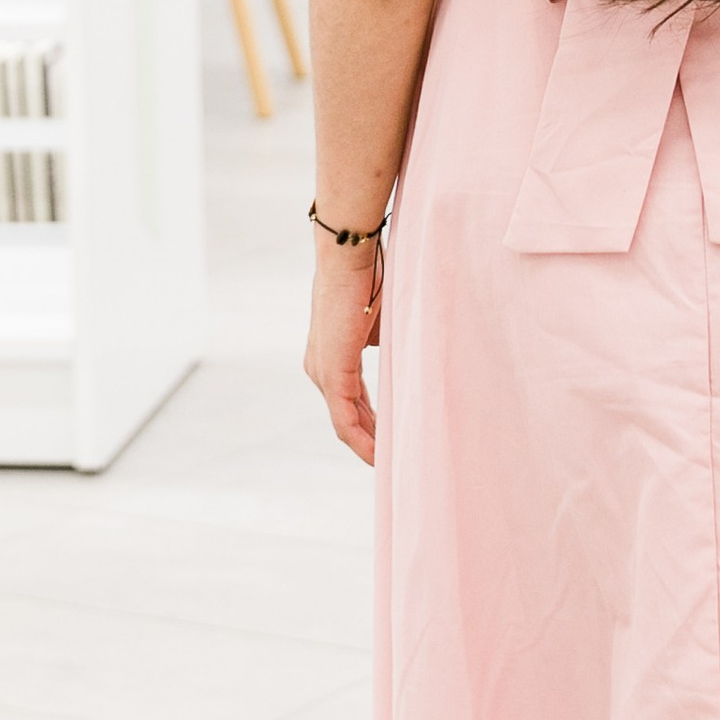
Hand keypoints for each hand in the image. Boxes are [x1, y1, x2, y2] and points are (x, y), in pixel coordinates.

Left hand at [306, 235, 383, 463]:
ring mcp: (323, 372)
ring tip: (392, 464)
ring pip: (346, 422)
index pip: (352, 401)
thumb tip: (399, 358)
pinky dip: (362, 440)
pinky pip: (345, 419)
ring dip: (370, 444)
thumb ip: (384, 344)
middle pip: (348, 417)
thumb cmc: (370, 277)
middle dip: (373, 440)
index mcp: (332, 355)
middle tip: (397, 460)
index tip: (394, 439)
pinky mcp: (330, 374)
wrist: (351, 256)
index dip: (373, 423)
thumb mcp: (381, 320)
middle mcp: (321, 368)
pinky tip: (379, 456)